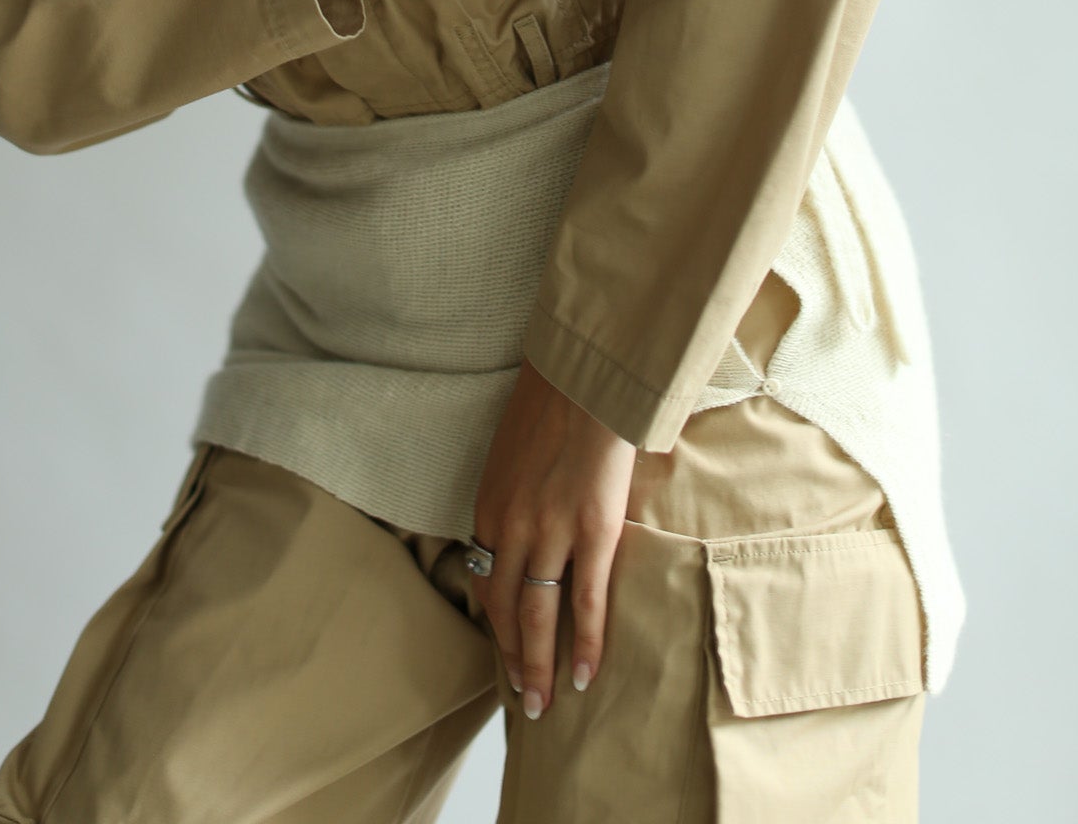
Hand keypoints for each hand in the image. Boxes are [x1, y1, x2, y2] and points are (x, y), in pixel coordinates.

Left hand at [471, 354, 635, 718]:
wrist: (585, 374)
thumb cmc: (553, 404)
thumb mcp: (513, 453)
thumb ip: (516, 493)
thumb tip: (528, 519)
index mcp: (489, 506)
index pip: (484, 580)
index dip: (494, 622)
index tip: (503, 651)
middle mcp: (511, 525)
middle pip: (505, 609)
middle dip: (513, 659)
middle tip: (522, 699)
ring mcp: (551, 531)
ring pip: (538, 615)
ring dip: (540, 666)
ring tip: (545, 703)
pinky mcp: (593, 530)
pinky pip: (585, 601)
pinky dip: (584, 643)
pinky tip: (585, 673)